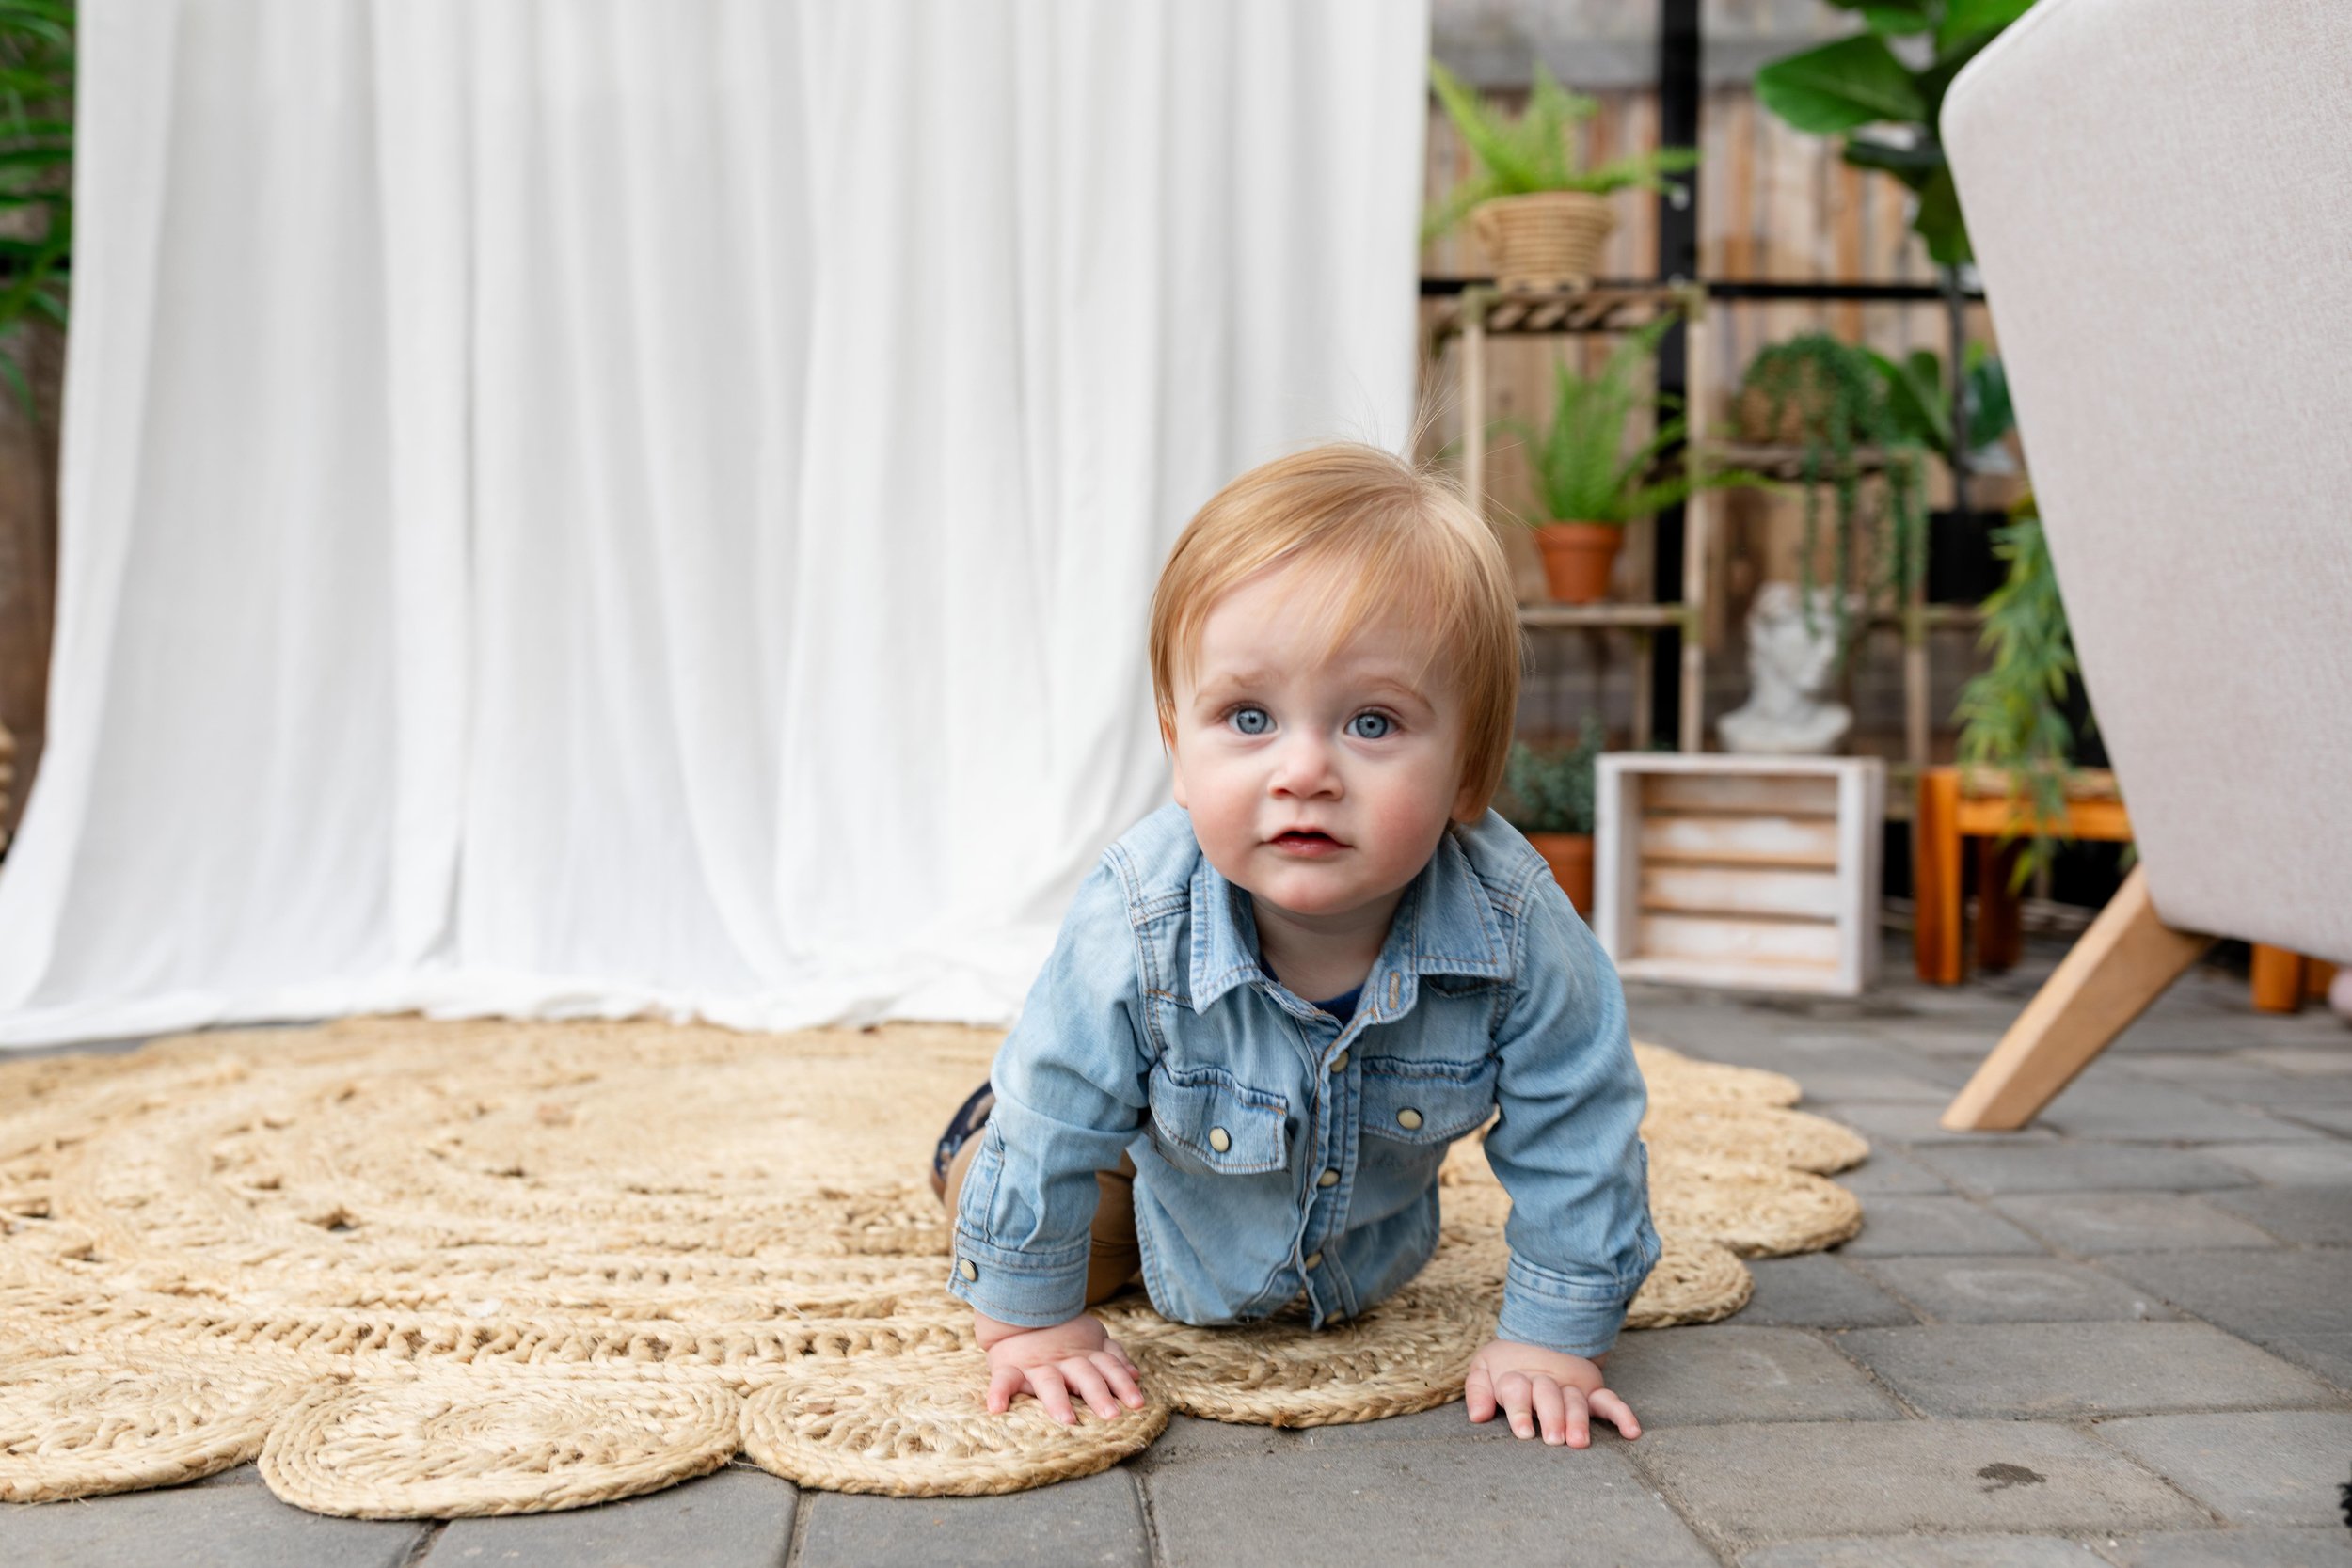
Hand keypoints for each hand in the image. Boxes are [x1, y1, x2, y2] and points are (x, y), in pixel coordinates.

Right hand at [973, 1309, 1146, 1424]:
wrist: (1019, 1312)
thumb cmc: (1062, 1333)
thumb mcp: (1092, 1339)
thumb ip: (1113, 1356)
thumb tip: (1136, 1374)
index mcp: (1085, 1355)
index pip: (1108, 1368)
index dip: (1123, 1383)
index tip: (1137, 1403)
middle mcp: (1064, 1361)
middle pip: (1085, 1376)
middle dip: (1098, 1394)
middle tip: (1111, 1414)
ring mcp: (1036, 1365)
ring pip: (1049, 1382)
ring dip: (1057, 1400)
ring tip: (1066, 1419)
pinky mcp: (1009, 1368)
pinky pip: (1003, 1380)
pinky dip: (998, 1392)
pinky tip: (996, 1408)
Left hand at [1464, 1338, 1639, 1446]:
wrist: (1537, 1335)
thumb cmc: (1506, 1364)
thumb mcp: (1484, 1369)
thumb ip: (1478, 1390)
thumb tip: (1478, 1416)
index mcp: (1517, 1377)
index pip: (1517, 1390)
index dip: (1519, 1409)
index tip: (1523, 1433)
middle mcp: (1545, 1382)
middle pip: (1549, 1396)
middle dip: (1552, 1417)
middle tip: (1553, 1439)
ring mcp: (1570, 1386)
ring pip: (1576, 1401)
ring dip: (1579, 1420)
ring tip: (1579, 1442)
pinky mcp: (1591, 1390)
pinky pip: (1610, 1401)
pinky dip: (1623, 1415)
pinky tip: (1632, 1432)